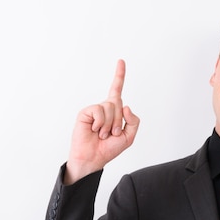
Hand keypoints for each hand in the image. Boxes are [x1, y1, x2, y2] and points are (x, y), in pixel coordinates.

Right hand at [64, 59, 139, 183]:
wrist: (93, 159)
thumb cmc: (108, 149)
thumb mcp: (129, 137)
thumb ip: (134, 121)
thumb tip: (126, 106)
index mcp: (114, 112)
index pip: (117, 90)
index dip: (119, 75)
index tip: (121, 61)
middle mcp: (104, 108)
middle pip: (118, 104)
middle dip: (118, 122)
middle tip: (111, 134)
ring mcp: (94, 110)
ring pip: (110, 107)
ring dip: (109, 125)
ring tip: (102, 134)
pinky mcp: (85, 113)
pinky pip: (99, 111)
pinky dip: (100, 123)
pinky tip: (94, 130)